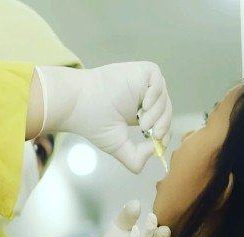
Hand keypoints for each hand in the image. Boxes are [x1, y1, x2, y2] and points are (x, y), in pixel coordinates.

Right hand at [36, 62, 171, 173]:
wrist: (78, 104)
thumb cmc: (93, 122)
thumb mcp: (117, 146)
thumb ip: (135, 158)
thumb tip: (155, 152)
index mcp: (138, 113)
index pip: (161, 123)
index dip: (163, 135)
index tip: (156, 144)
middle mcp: (143, 97)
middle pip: (166, 112)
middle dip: (162, 126)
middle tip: (152, 135)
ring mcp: (143, 84)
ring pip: (164, 100)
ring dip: (157, 115)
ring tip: (142, 123)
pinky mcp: (142, 71)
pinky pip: (158, 82)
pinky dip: (156, 96)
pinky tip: (144, 106)